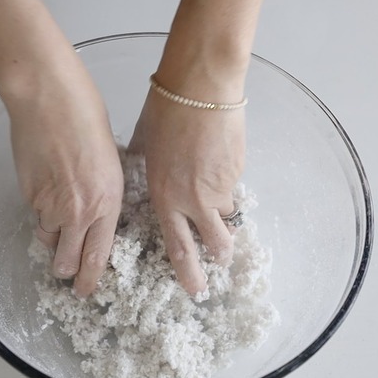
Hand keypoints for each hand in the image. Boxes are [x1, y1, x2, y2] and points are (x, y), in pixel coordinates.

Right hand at [7, 57, 122, 296]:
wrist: (49, 99)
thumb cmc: (87, 119)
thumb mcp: (112, 163)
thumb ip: (105, 197)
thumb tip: (98, 215)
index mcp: (107, 204)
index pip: (97, 258)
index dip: (89, 280)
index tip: (85, 290)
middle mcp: (78, 212)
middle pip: (65, 262)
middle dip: (65, 269)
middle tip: (66, 266)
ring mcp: (49, 205)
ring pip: (46, 239)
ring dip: (51, 237)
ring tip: (57, 213)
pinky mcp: (27, 193)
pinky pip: (34, 214)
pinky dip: (39, 211)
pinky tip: (46, 187)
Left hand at [128, 82, 244, 294]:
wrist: (202, 88)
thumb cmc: (165, 112)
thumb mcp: (145, 144)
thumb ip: (143, 164)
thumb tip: (139, 164)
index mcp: (166, 198)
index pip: (180, 247)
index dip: (190, 272)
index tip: (197, 289)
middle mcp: (195, 200)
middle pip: (216, 244)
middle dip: (220, 257)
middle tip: (222, 260)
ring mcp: (222, 186)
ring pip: (227, 213)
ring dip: (223, 213)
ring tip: (215, 195)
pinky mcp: (239, 169)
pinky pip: (234, 184)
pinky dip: (226, 180)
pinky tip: (217, 158)